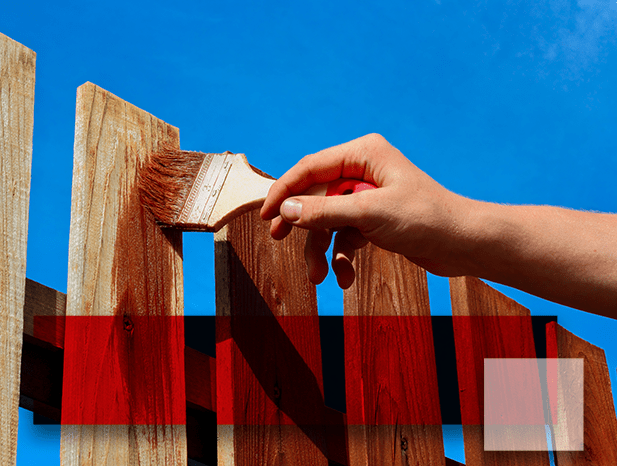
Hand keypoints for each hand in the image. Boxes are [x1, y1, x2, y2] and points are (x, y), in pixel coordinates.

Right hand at [260, 134, 470, 287]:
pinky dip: (342, 257)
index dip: (284, 190)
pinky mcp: (375, 220)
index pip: (310, 168)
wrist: (464, 245)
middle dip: (302, 224)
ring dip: (321, 249)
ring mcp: (368, 196)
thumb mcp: (369, 213)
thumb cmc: (426, 218)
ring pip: (329, 221)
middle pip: (316, 195)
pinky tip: (345, 278)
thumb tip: (286, 208)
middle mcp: (363, 171)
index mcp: (363, 154)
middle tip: (279, 239)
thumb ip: (324, 210)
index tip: (265, 215)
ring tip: (318, 277)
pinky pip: (346, 236)